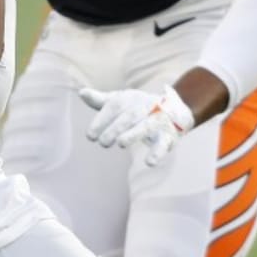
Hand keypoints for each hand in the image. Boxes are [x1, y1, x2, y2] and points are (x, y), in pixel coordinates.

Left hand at [79, 84, 194, 166]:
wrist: (174, 109)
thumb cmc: (139, 107)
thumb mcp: (120, 102)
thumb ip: (101, 101)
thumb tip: (81, 93)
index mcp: (131, 99)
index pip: (115, 107)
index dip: (101, 120)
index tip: (90, 136)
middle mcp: (146, 106)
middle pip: (130, 116)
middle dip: (115, 129)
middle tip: (102, 142)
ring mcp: (159, 120)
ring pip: (147, 126)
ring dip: (134, 134)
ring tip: (121, 143)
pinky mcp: (169, 135)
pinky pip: (164, 143)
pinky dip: (158, 152)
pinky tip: (149, 162)